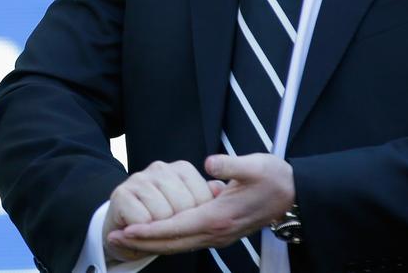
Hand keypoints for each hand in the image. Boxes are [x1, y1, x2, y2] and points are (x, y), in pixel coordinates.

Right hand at [103, 159, 221, 261]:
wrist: (125, 226)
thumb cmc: (162, 214)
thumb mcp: (187, 203)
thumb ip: (206, 196)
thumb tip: (220, 191)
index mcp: (181, 168)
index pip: (202, 196)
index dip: (198, 217)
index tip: (187, 220)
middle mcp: (160, 168)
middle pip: (183, 207)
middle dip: (178, 224)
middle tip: (167, 224)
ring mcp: (140, 179)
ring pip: (163, 215)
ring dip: (159, 228)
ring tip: (153, 225)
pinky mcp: (121, 194)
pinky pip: (142, 222)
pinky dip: (142, 231)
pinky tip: (137, 227)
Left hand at [107, 153, 295, 255]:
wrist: (294, 195)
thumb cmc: (274, 178)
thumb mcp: (255, 165)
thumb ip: (230, 165)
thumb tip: (209, 163)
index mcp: (219, 217)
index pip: (176, 227)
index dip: (149, 230)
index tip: (125, 230)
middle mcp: (216, 232)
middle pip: (171, 242)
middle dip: (141, 242)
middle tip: (113, 238)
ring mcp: (218, 235)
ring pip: (178, 244)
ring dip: (152, 242)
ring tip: (127, 237)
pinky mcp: (221, 231)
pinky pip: (187, 239)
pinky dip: (168, 238)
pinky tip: (156, 232)